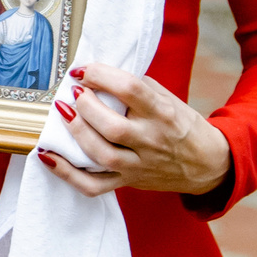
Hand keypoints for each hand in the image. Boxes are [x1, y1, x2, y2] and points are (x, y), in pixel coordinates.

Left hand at [37, 65, 231, 197]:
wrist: (208, 165)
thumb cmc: (183, 125)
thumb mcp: (169, 100)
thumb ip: (138, 88)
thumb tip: (98, 74)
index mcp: (164, 114)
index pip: (131, 90)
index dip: (101, 75)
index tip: (83, 70)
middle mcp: (152, 141)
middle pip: (113, 126)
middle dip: (86, 106)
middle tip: (75, 92)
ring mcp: (139, 166)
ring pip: (103, 155)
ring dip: (76, 133)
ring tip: (64, 113)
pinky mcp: (128, 183)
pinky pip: (93, 186)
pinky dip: (66, 174)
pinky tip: (47, 156)